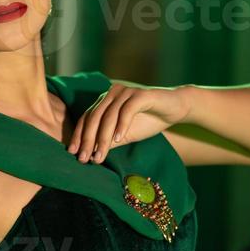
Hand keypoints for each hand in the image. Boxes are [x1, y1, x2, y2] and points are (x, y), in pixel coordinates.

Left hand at [67, 82, 191, 163]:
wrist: (175, 108)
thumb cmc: (149, 120)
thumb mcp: (125, 134)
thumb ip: (109, 141)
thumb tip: (91, 155)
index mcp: (104, 101)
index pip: (87, 118)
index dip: (79, 135)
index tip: (73, 153)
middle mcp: (111, 94)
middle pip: (94, 117)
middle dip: (88, 140)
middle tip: (84, 158)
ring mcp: (125, 92)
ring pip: (108, 116)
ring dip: (103, 137)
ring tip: (99, 155)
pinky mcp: (140, 94)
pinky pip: (127, 110)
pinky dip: (121, 126)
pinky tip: (119, 140)